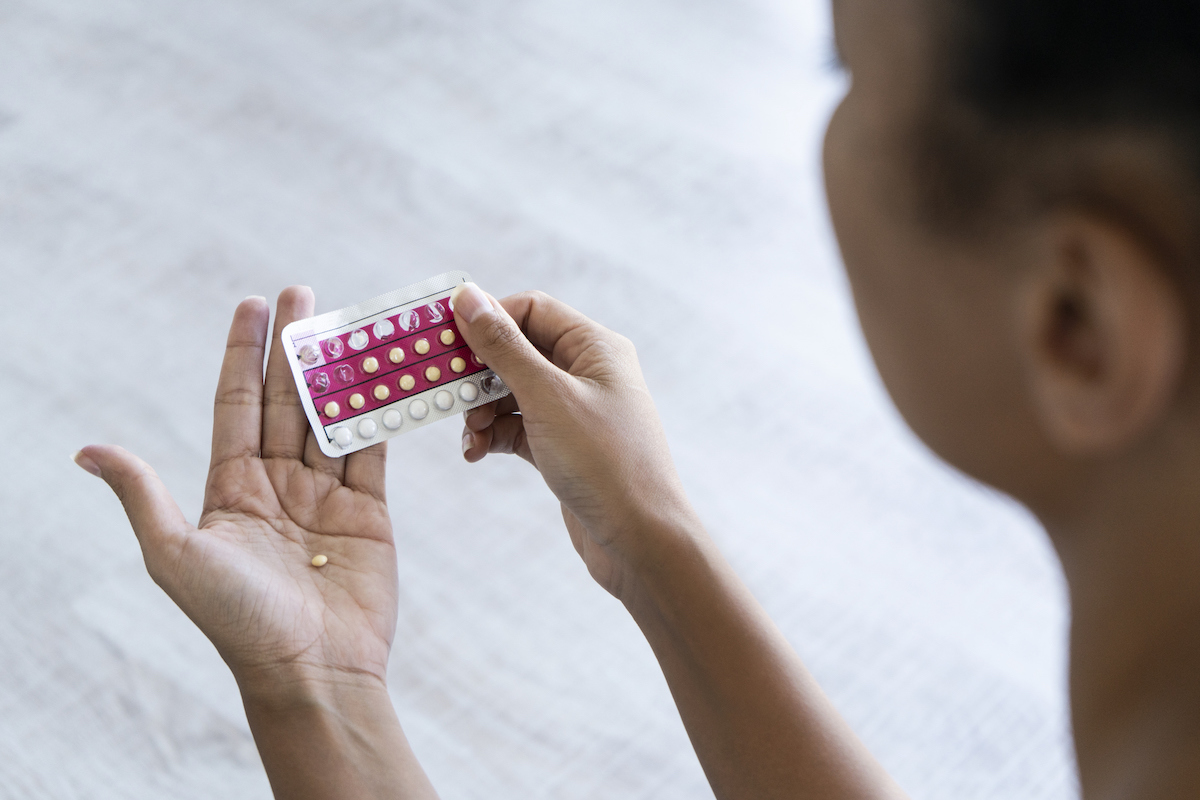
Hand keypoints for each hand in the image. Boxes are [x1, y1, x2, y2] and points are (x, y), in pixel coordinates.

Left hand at [74, 288, 397, 696]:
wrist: (313, 671)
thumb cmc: (239, 621)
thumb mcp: (177, 556)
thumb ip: (144, 496)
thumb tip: (88, 451)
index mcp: (233, 490)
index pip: (237, 406)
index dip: (243, 354)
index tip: (253, 303)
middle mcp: (279, 486)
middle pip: (287, 401)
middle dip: (294, 348)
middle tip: (304, 293)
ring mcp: (326, 497)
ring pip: (332, 418)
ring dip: (339, 371)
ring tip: (348, 323)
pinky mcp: (370, 512)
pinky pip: (372, 451)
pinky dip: (379, 413)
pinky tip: (383, 376)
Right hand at [452, 283, 698, 598]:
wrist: (639, 541)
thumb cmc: (605, 462)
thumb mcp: (547, 397)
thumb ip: (504, 347)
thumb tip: (468, 297)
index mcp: (595, 347)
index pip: (530, 310)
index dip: (487, 320)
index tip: (446, 341)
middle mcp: (587, 373)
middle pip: (517, 351)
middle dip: (479, 372)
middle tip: (447, 393)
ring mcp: (575, 412)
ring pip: (511, 393)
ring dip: (481, 409)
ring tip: (469, 434)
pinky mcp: (562, 447)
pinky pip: (516, 427)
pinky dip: (493, 435)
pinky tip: (476, 451)